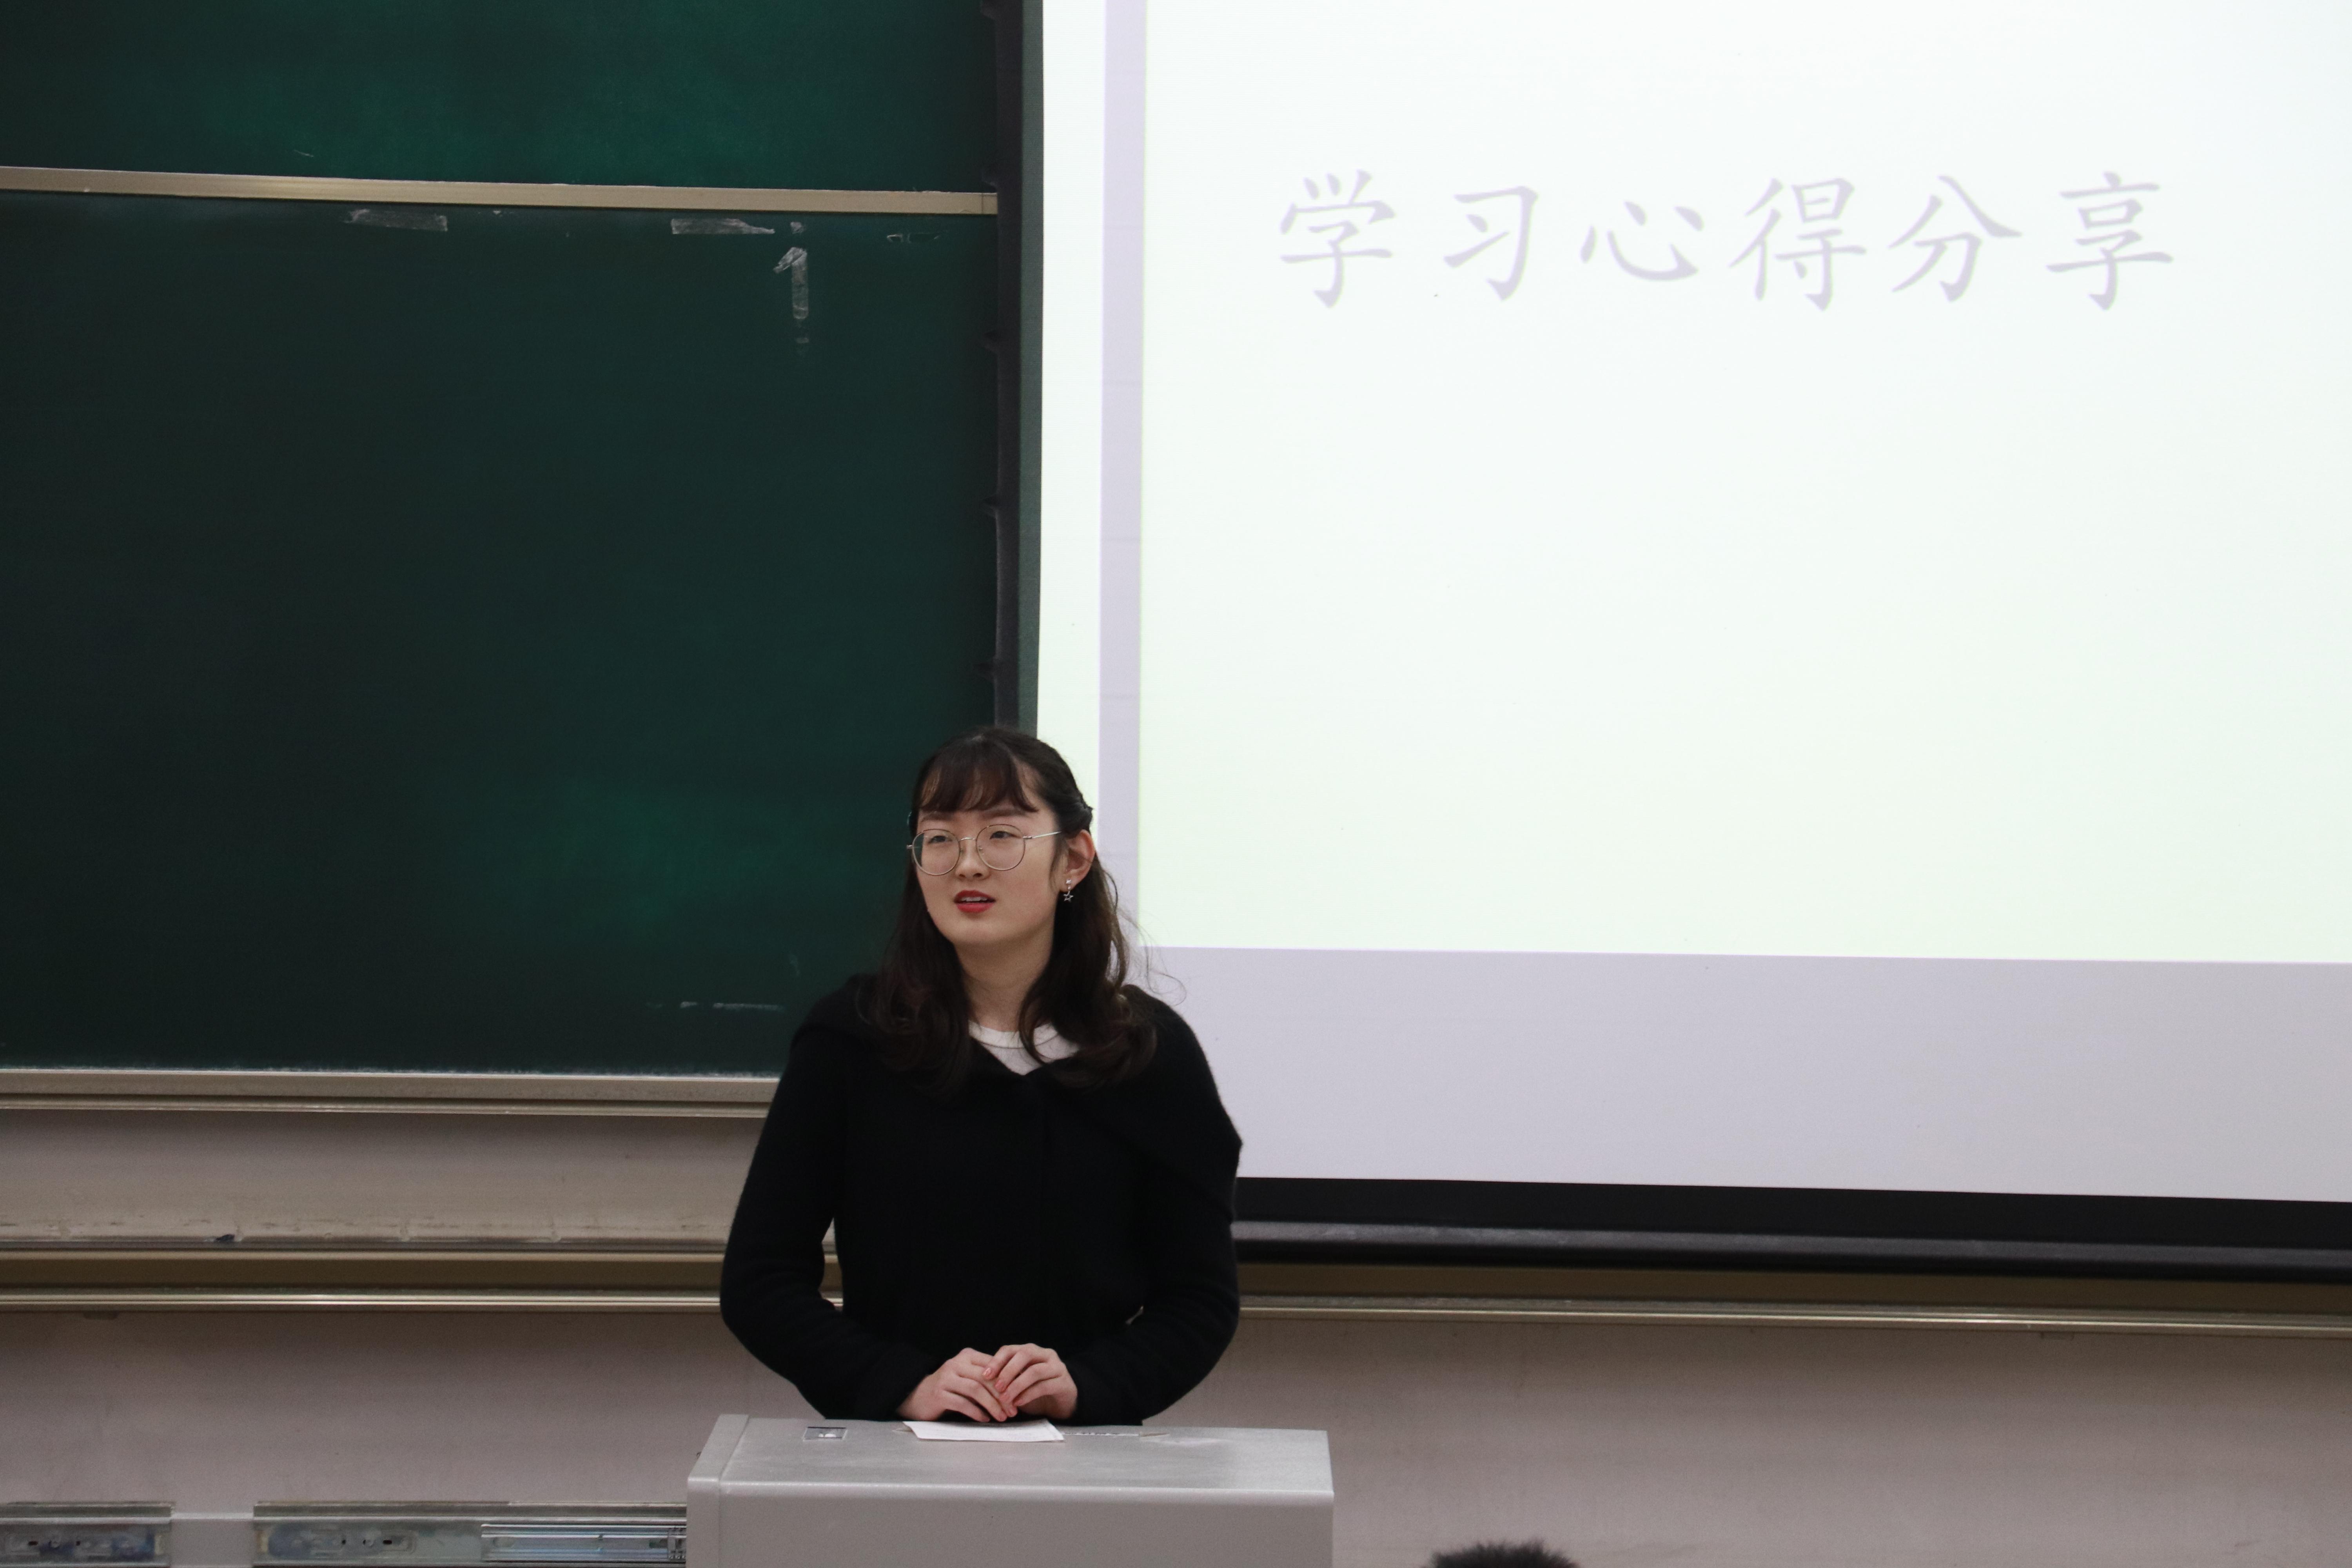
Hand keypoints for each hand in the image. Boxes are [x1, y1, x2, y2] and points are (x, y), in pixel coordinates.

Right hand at [899, 1348, 1015, 1422]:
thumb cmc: (951, 1388)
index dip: (1008, 1380)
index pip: (993, 1365)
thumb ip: (986, 1377)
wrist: (919, 1397)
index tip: (1019, 1395)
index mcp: (967, 1356)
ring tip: (1002, 1417)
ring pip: (975, 1390)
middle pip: (985, 1378)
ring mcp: (945, 1378)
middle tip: (1013, 1411)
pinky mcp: (938, 1394)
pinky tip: (984, 1419)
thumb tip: (1016, 1385)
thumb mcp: (968, 1377)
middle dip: (1002, 1395)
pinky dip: (976, 1412)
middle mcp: (955, 1363)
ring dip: (991, 1405)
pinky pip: (962, 1403)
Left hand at [984, 1343, 1077, 1420]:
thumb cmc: (1036, 1390)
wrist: (1062, 1402)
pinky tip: (1018, 1403)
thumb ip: (1005, 1378)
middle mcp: (1044, 1354)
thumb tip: (982, 1381)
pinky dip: (1028, 1394)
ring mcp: (1056, 1367)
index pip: (1010, 1349)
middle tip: (997, 1386)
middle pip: (1024, 1354)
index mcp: (1031, 1351)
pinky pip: (1044, 1385)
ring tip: (1005, 1398)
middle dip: (1008, 1370)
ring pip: (1035, 1371)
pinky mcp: (1063, 1382)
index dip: (997, 1361)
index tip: (985, 1375)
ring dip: (1017, 1385)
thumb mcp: (1019, 1382)